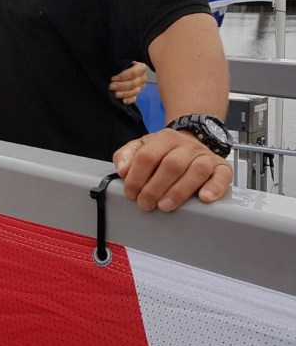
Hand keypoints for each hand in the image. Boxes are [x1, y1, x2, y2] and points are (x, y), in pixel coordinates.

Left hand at [110, 61, 147, 104]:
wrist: (124, 69)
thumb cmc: (122, 64)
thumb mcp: (123, 61)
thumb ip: (121, 64)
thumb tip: (114, 66)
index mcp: (141, 67)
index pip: (133, 73)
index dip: (122, 76)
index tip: (113, 78)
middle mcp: (143, 77)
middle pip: (133, 83)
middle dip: (121, 86)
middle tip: (111, 86)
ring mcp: (141, 86)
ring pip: (134, 92)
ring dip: (124, 94)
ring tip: (115, 94)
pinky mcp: (137, 93)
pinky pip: (134, 98)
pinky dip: (129, 100)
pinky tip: (123, 101)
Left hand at [113, 128, 231, 211]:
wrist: (192, 141)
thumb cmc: (163, 151)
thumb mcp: (141, 147)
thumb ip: (126, 155)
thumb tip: (122, 170)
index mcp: (164, 138)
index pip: (148, 155)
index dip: (137, 176)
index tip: (131, 194)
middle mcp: (186, 145)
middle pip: (171, 165)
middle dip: (155, 188)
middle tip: (145, 204)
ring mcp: (205, 155)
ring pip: (196, 170)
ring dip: (179, 191)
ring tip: (165, 206)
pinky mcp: (222, 167)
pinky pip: (222, 176)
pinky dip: (214, 187)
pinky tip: (204, 199)